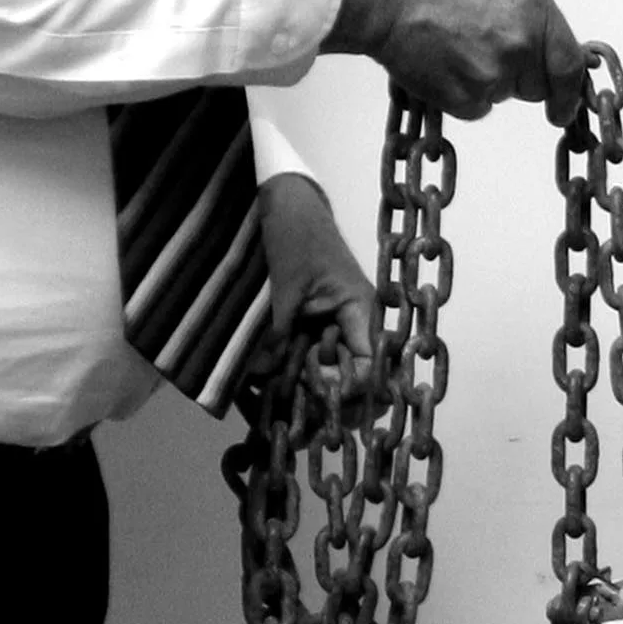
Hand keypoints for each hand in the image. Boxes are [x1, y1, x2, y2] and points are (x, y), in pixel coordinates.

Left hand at [233, 174, 374, 427]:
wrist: (280, 198)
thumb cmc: (295, 233)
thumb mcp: (284, 284)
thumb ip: (275, 332)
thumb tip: (259, 376)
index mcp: (360, 316)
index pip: (369, 371)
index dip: (348, 395)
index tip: (318, 405)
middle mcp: (348, 331)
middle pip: (345, 385)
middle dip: (320, 406)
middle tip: (294, 425)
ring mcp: (323, 332)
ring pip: (316, 381)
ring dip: (293, 398)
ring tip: (268, 413)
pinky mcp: (300, 331)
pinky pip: (293, 365)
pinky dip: (274, 381)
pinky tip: (253, 395)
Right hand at [325, 0, 584, 123]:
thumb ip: (525, 11)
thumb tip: (539, 39)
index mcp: (534, 6)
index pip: (569, 64)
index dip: (569, 91)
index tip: (563, 107)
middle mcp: (521, 43)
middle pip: (535, 85)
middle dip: (516, 76)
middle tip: (477, 49)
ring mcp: (494, 74)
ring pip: (500, 94)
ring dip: (481, 81)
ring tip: (448, 45)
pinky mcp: (466, 98)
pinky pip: (473, 108)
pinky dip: (457, 94)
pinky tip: (436, 62)